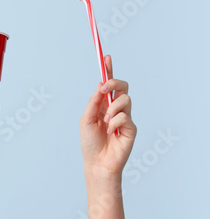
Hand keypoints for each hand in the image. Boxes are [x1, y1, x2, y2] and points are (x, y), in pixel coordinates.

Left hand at [80, 55, 135, 180]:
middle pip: (122, 86)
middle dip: (113, 82)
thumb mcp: (86, 118)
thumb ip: (94, 101)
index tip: (106, 57)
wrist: (97, 162)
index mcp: (103, 104)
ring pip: (125, 99)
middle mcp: (115, 108)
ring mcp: (125, 117)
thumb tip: (100, 85)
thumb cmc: (90, 142)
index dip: (109, 70)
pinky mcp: (131, 128)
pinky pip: (125, 116)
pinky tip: (111, 133)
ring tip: (105, 122)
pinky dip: (115, 123)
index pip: (108, 85)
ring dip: (112, 109)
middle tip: (103, 89)